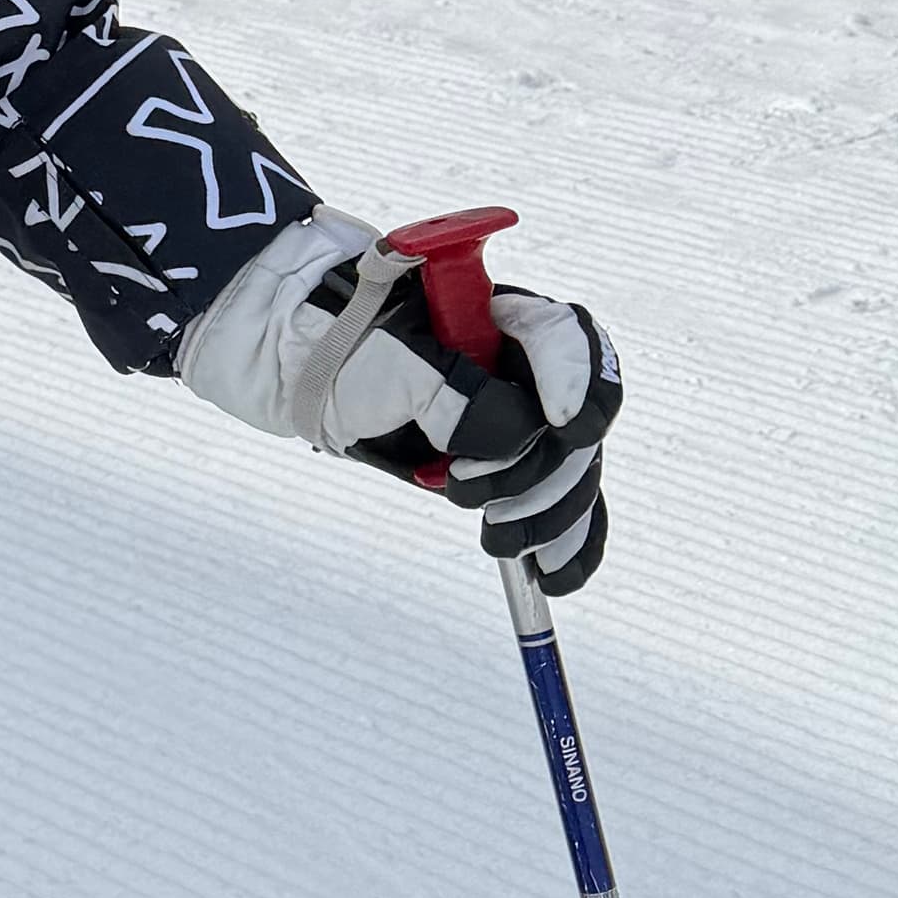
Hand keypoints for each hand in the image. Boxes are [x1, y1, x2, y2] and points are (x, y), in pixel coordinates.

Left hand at [243, 224, 620, 592]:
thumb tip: (517, 435)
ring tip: (494, 537)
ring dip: (544, 518)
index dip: (576, 382)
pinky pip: (573, 510)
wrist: (317, 377)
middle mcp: (533, 371)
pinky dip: (570, 544)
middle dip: (536, 472)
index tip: (560, 423)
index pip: (571, 341)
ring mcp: (532, 424)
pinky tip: (553, 576)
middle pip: (581, 426)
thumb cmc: (351, 353)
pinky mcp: (523, 470)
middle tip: (465, 488)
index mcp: (510, 321)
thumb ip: (459, 396)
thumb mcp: (395, 364)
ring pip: (576, 475)